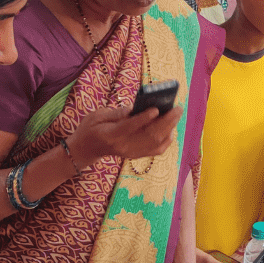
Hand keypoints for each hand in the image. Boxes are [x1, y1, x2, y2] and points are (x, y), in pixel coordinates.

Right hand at [68, 104, 183, 166]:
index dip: (144, 118)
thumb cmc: (91, 128)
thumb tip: (135, 107)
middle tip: (177, 108)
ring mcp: (132, 153)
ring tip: (176, 114)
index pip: (130, 127)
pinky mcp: (137, 155)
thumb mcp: (97, 116)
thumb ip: (116, 112)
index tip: (156, 108)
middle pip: (149, 136)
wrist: (86, 149)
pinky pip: (157, 150)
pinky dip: (167, 139)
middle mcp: (124, 146)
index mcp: (111, 135)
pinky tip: (171, 127)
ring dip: (170, 128)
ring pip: (156, 143)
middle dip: (166, 121)